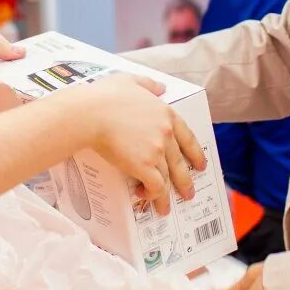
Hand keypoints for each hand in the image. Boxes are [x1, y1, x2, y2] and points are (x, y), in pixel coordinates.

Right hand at [68, 73, 206, 215]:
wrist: (89, 113)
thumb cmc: (103, 96)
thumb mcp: (129, 81)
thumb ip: (148, 84)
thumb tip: (161, 87)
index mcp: (165, 113)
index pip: (188, 137)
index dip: (195, 154)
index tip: (201, 165)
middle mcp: (166, 133)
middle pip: (180, 163)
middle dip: (185, 182)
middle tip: (188, 194)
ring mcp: (157, 151)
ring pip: (167, 179)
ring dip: (165, 196)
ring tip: (163, 209)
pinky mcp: (144, 166)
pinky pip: (155, 187)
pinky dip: (151, 195)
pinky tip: (143, 197)